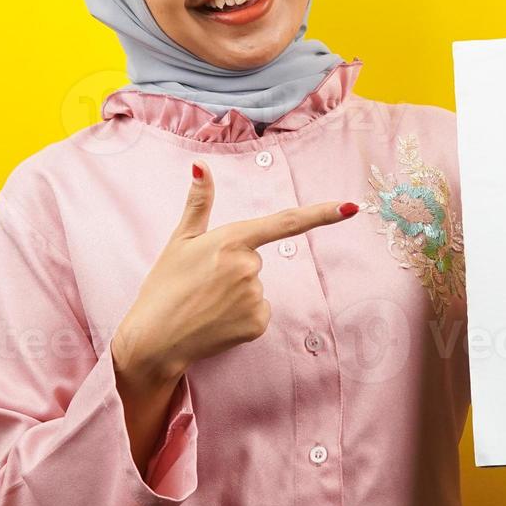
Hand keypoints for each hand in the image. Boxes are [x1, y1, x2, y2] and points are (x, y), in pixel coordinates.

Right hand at [112, 160, 358, 386]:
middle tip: (203, 283)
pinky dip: (241, 316)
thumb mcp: (179, 241)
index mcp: (231, 240)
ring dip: (236, 294)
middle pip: (256, 260)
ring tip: (207, 303)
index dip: (321, 214)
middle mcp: (248, 266)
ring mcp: (254, 296)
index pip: (284, 223)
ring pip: (257, 287)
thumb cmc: (164, 287)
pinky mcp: (257, 324)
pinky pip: (259, 312)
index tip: (352, 207)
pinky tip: (217, 321)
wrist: (153, 340)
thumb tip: (200, 164)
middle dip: (235, 268)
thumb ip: (198, 203)